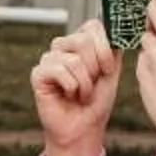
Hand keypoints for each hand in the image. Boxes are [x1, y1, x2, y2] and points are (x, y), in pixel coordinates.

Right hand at [29, 21, 121, 155]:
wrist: (83, 129)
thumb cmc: (97, 103)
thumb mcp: (111, 73)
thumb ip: (113, 49)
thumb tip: (117, 30)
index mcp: (81, 43)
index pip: (93, 26)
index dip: (104, 47)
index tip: (107, 69)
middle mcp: (63, 47)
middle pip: (84, 40)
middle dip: (95, 68)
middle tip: (92, 84)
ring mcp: (49, 59)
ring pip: (74, 60)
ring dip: (84, 83)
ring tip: (81, 93)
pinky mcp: (38, 73)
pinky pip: (60, 71)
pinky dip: (71, 87)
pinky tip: (68, 95)